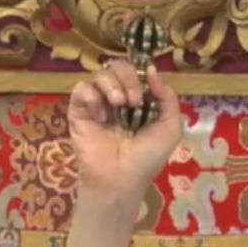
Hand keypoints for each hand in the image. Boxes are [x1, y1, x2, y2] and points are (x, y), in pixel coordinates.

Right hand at [67, 60, 182, 210]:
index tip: (146, 91)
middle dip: (128, 77)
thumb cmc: (147, 158)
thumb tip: (152, 70)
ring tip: (120, 104)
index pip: (137, 73)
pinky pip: (81, 89)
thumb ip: (168, 99)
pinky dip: (92, 96)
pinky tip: (101, 115)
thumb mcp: (169, 129)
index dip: (142, 75)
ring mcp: (97, 104)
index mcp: (139, 101)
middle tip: (134, 100)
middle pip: (117, 67)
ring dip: (112, 85)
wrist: (121, 179)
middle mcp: (117, 99)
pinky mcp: (78, 111)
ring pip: (99, 74)